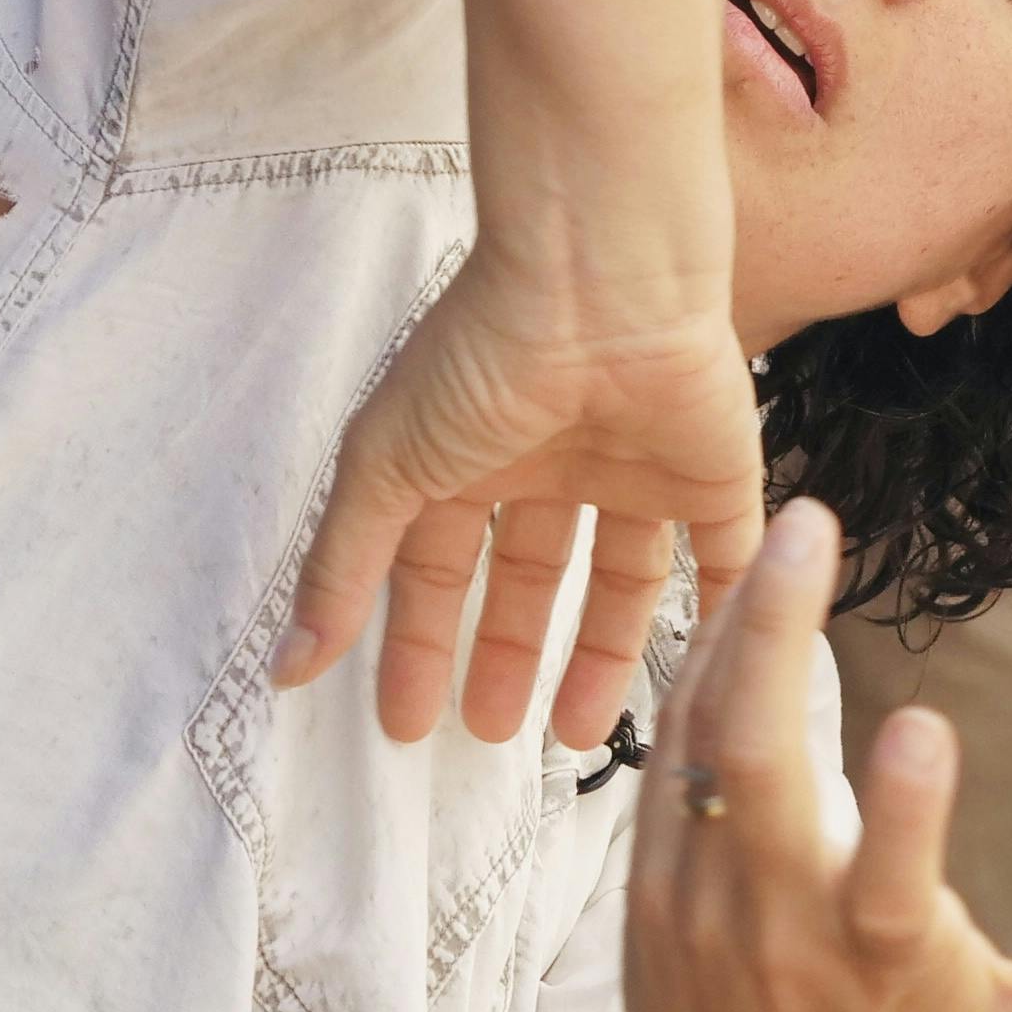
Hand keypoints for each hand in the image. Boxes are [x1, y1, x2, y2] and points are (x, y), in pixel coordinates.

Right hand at [281, 239, 768, 745]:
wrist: (602, 277)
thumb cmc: (482, 351)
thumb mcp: (388, 466)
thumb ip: (342, 568)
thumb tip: (287, 665)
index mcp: (469, 452)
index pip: (437, 566)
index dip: (420, 641)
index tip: (404, 722)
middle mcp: (552, 459)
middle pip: (530, 578)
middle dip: (506, 652)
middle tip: (491, 734)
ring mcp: (635, 464)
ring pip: (621, 578)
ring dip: (600, 653)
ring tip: (574, 732)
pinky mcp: (713, 470)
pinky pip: (724, 555)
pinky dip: (720, 608)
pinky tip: (704, 672)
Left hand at [613, 500, 1011, 1011]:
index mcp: (878, 964)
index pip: (887, 889)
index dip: (906, 815)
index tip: (924, 722)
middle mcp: (777, 928)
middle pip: (759, 774)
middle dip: (777, 642)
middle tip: (813, 524)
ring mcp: (699, 902)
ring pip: (702, 743)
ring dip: (734, 628)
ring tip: (782, 529)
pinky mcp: (649, 883)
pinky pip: (664, 756)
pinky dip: (694, 670)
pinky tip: (729, 591)